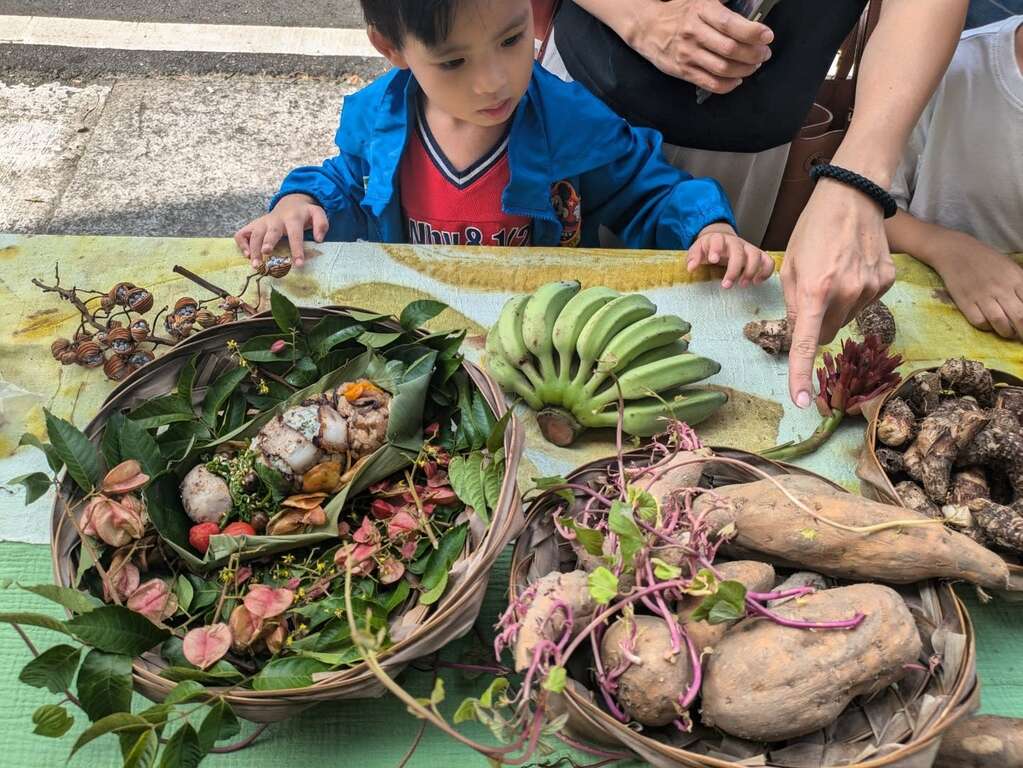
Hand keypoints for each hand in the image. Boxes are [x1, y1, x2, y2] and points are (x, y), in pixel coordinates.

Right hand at [234, 193, 327, 267]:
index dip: (297, 249)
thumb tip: (319, 239)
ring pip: (254, 234)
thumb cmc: (304, 214)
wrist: (290, 204)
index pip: (295, 234)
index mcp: (292, 218)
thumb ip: (321, 223)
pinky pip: (242, 234)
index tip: (299, 264)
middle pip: (271, 231)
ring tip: (256, 265)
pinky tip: (246, 255)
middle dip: (268, 241)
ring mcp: (262, 222)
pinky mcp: (253, 225)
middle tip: (266, 253)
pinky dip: (242, 244)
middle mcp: (275, 220)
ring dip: (253, 249)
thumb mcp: (317, 213)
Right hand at [626, 0, 773, 93]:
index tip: (767, 36)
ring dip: (744, 70)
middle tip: (764, 53)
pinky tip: (737, 79)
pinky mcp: (684, 71)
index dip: (752, 32)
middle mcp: (694, 33)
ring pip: (723, 69)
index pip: (730, 24)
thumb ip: (724, 7)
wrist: (648, 27)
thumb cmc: (679, 12)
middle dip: (754, 54)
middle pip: (730, 49)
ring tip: (753, 65)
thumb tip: (751, 17)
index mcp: (701, 11)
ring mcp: (688, 54)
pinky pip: (711, 84)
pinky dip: (729, 84)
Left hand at [688, 222, 773, 287]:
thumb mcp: (698, 250)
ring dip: (751, 271)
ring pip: (756, 255)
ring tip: (743, 284)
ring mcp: (748, 248)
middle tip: (726, 285)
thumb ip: (694, 257)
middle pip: (738, 252)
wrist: (722, 241)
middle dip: (733, 269)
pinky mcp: (758, 255)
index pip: (718, 240)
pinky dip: (766, 271)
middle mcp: (736, 242)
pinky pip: (768, 261)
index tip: (713, 260)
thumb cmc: (709, 248)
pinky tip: (757, 282)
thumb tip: (691, 267)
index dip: (716, 249)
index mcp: (719, 239)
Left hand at [781, 181, 895, 407]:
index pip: (808, 342)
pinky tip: (853, 267)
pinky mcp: (887, 281)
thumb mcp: (790, 266)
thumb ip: (792, 304)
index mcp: (816, 290)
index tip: (801, 400)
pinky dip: (856, 292)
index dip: (802, 374)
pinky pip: (865, 301)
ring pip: (847, 318)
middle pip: (828, 333)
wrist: (852, 196)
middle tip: (813, 295)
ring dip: (837, 305)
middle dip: (817, 324)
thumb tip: (800, 333)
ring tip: (835, 271)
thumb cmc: (813, 229)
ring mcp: (871, 288)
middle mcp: (847, 293)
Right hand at [932, 237, 1022, 339]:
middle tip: (1022, 337)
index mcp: (1016, 279)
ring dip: (1007, 332)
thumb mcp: (1011, 269)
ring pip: (1000, 322)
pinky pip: (979, 322)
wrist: (956, 251)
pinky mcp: (965, 301)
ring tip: (1008, 333)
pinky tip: (989, 324)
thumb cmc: (987, 260)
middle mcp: (1001, 288)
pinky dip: (987, 327)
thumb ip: (1021, 287)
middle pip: (1020, 317)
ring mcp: (982, 295)